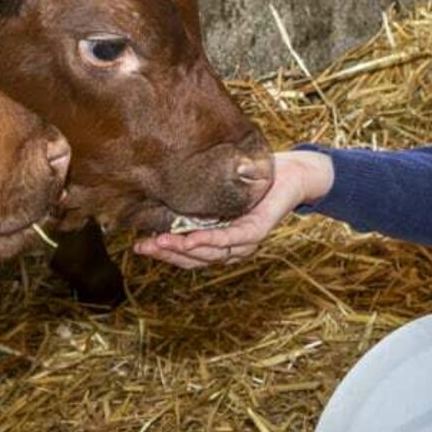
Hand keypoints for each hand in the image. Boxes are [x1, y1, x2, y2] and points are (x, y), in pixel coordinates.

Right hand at [133, 150, 332, 269]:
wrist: (291, 173)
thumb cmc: (253, 180)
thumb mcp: (218, 190)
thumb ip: (197, 198)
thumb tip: (162, 189)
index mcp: (221, 240)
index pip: (188, 255)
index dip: (163, 253)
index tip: (139, 246)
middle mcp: (232, 247)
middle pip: (195, 259)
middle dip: (166, 254)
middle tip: (140, 247)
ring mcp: (246, 241)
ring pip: (210, 252)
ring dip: (182, 249)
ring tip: (158, 242)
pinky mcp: (257, 230)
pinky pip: (231, 239)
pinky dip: (210, 240)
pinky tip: (190, 239)